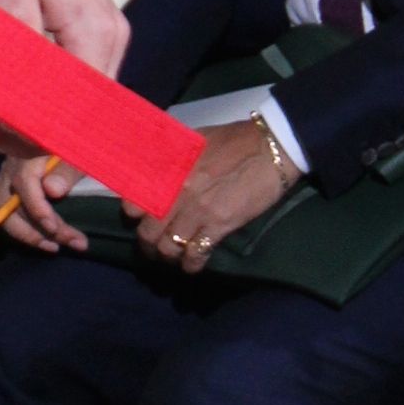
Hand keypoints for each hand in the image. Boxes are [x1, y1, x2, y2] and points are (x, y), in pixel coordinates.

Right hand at [0, 148, 84, 250]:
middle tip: (67, 243)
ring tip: (50, 247)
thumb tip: (52, 190)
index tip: (56, 230)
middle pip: (12, 204)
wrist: (63, 126)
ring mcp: (3, 174)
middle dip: (37, 229)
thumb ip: (66, 171)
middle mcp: (10, 166)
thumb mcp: (76, 153)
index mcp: (28, 155)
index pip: (25, 186)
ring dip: (22, 233)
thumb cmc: (72, 140)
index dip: (39, 210)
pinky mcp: (2, 181)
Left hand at [134, 118, 295, 271]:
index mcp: (169, 169)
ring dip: (167, 256)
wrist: (270, 149)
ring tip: (171, 257)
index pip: (135, 201)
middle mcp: (178, 193)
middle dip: (147, 244)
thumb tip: (153, 163)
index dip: (133, 214)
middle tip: (152, 246)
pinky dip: (191, 264)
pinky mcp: (220, 225)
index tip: (137, 218)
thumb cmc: (233, 140)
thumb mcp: (194, 139)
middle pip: (149, 232)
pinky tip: (191, 265)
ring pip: (169, 247)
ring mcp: (198, 211)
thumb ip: (171, 153)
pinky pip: (197, 254)